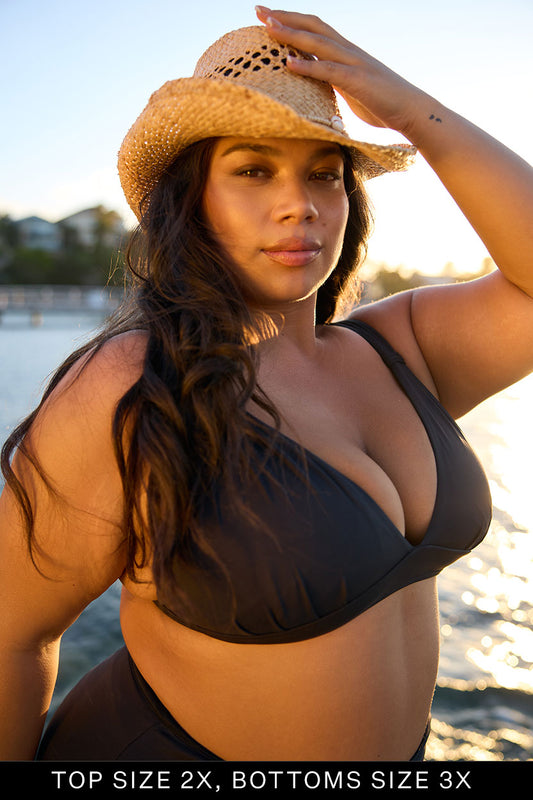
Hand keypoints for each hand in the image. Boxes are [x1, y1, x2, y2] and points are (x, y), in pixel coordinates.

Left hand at [255, 7, 430, 139]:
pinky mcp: (358, 81)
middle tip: (258, 9)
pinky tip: (288, 63)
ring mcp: (353, 63)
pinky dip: (307, 65)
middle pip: (312, 26)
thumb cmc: (382, 104)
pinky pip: (328, 70)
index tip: (267, 15)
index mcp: (346, 53)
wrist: (412, 111)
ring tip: (267, 27)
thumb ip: (333, 83)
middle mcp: (348, 51)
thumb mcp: (351, 90)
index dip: (291, 20)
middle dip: (284, 17)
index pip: (314, 29)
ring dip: (290, 34)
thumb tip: (315, 87)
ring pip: (318, 42)